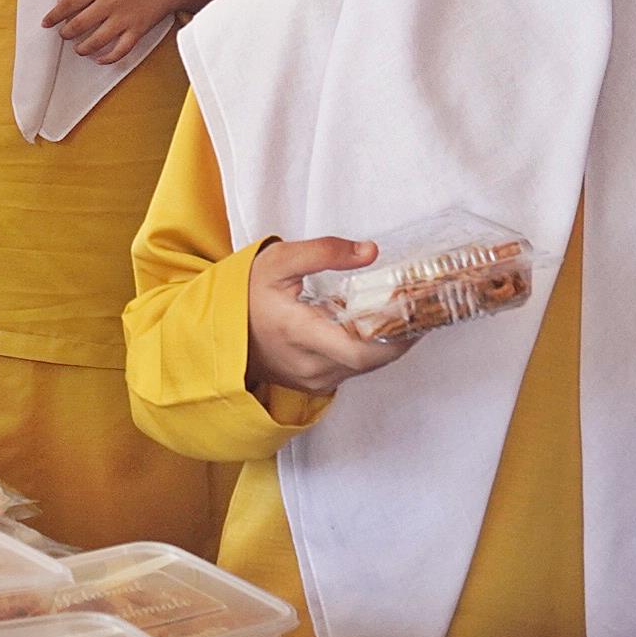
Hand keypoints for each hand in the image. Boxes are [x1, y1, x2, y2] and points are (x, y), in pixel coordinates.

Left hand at [42, 0, 217, 65]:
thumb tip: (62, 2)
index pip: (69, 2)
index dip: (54, 15)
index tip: (46, 23)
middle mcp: (111, 2)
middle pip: (79, 24)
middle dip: (66, 33)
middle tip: (63, 35)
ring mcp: (125, 18)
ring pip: (96, 41)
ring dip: (82, 48)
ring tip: (79, 48)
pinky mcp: (137, 31)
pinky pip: (119, 51)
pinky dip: (106, 58)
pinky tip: (98, 59)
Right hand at [245, 236, 404, 393]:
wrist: (219, 330)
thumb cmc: (246, 295)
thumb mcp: (278, 260)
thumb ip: (324, 251)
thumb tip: (369, 252)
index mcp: (299, 333)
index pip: (361, 350)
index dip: (396, 334)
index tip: (413, 308)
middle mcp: (309, 364)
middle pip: (373, 360)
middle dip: (401, 334)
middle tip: (417, 306)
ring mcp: (312, 379)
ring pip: (365, 367)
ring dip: (386, 342)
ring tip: (400, 312)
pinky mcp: (315, 384)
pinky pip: (352, 370)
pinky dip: (368, 350)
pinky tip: (371, 326)